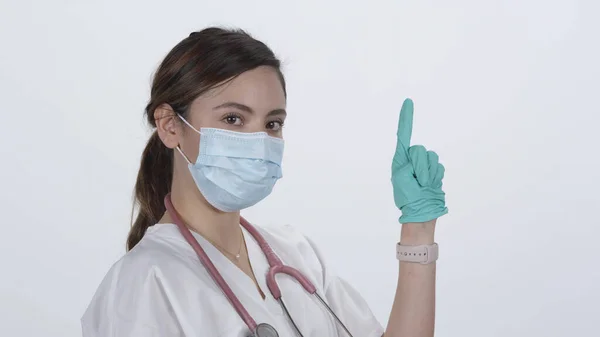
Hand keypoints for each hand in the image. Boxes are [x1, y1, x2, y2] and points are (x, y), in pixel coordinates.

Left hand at [392, 98, 447, 223]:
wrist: (421, 213)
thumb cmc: (407, 197)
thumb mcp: (402, 178)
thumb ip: (409, 162)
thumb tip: (417, 155)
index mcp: (400, 159)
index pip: (403, 134)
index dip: (406, 117)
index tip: (408, 101)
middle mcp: (412, 159)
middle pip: (420, 150)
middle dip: (420, 166)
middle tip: (416, 181)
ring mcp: (424, 165)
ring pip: (432, 158)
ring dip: (428, 174)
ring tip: (422, 185)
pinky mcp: (435, 171)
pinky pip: (439, 167)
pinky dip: (435, 177)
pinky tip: (430, 186)